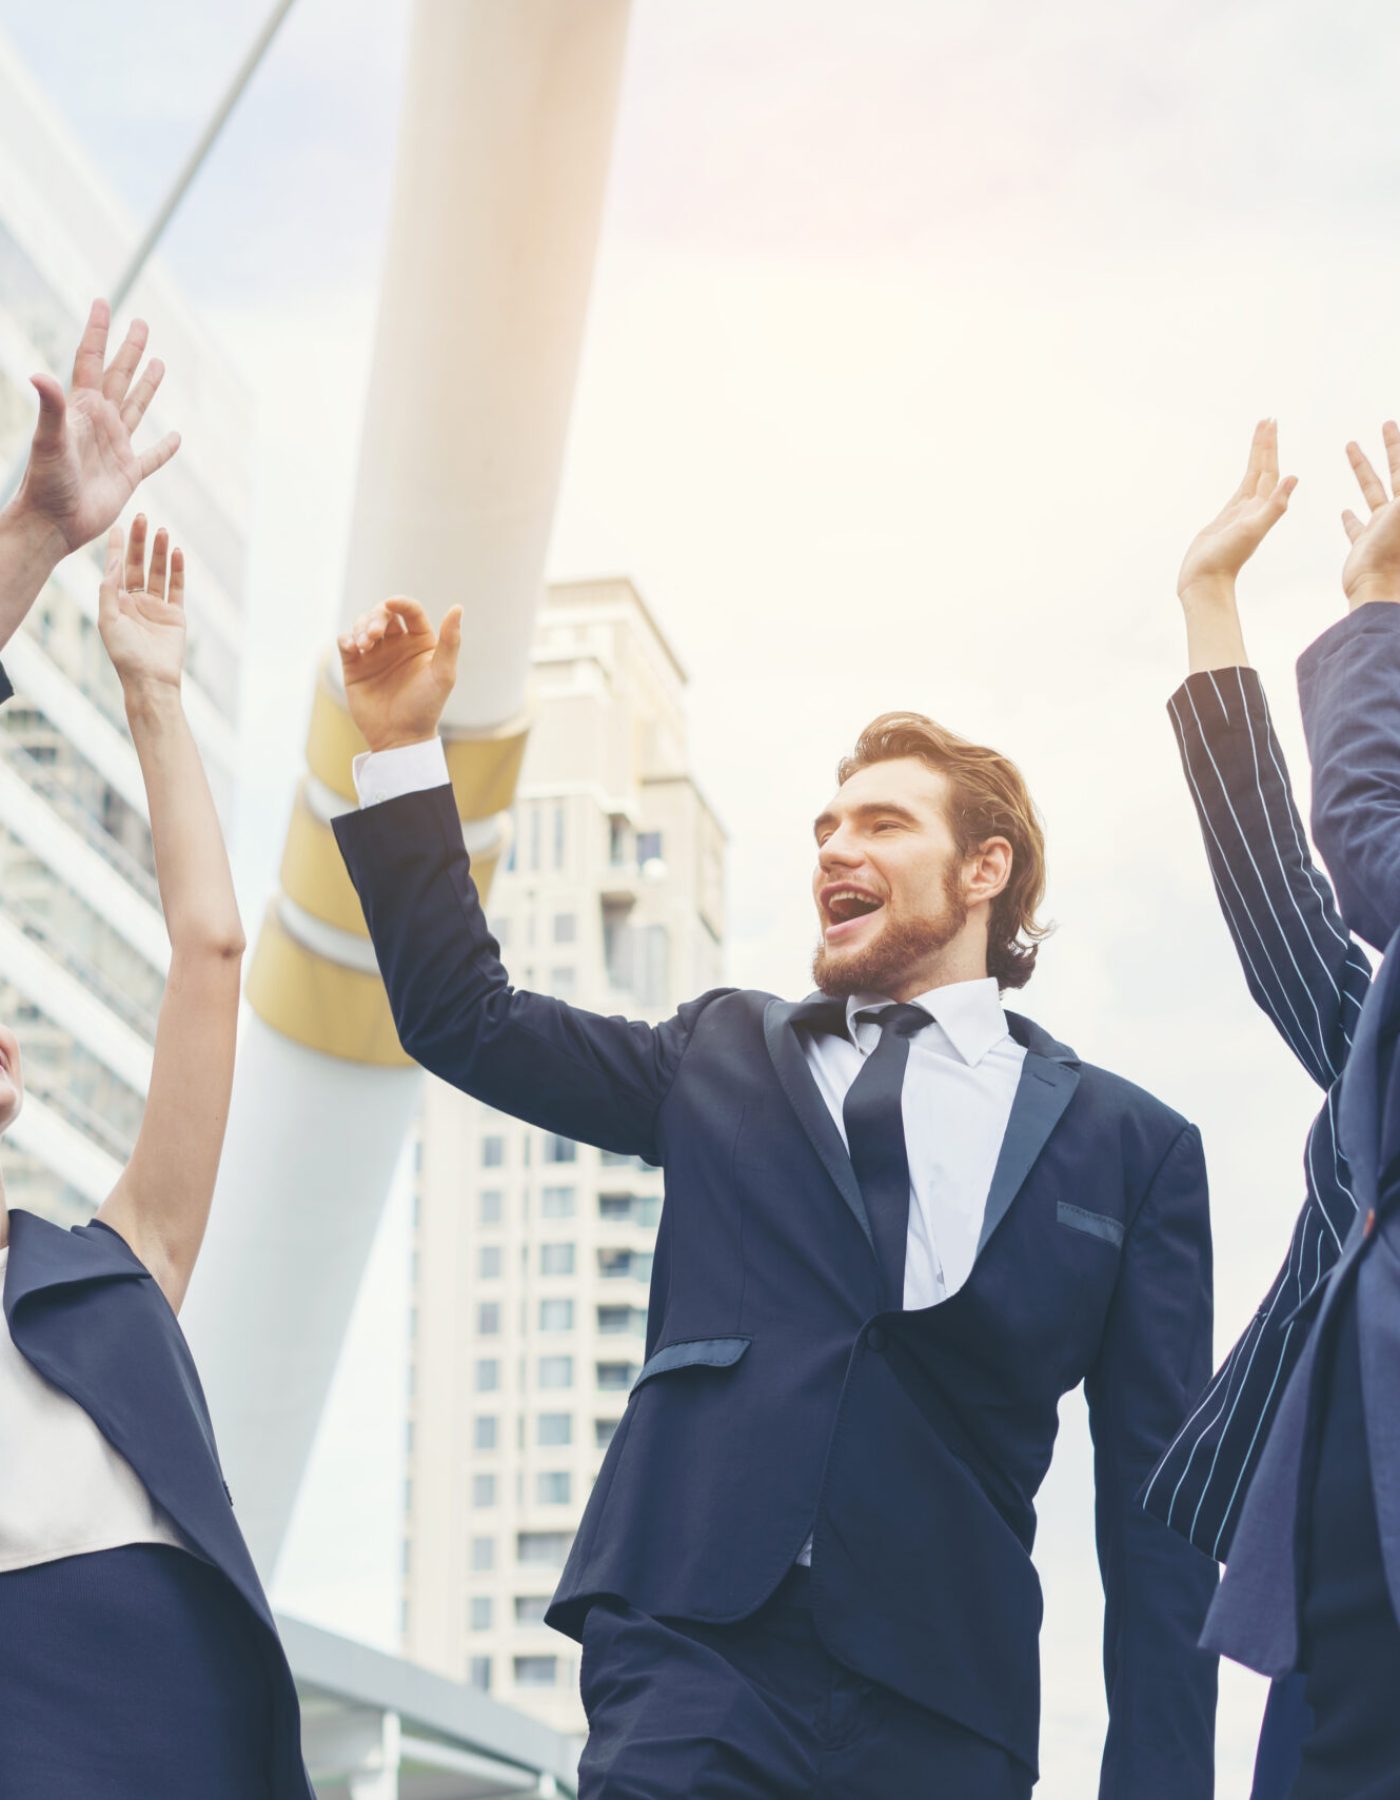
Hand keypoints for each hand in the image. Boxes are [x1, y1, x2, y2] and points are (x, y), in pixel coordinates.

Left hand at [12, 299, 180, 555]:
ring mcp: (114, 447)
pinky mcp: (127, 475)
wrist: (53, 523)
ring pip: (136, 408)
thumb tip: (39, 374)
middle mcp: (99, 422)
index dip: (98, 332)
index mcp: (81, 409)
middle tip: (141, 323)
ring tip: (159, 363)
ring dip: (147, 386)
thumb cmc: (46, 483)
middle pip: (118, 377)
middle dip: (129, 350)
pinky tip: (176, 437)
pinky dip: (165, 448)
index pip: (91, 361)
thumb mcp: (48, 442)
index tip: (103, 302)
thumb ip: (51, 408)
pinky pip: (151, 458)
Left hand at [98, 518, 186, 693]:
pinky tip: (178, 553)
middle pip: (139, 564)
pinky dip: (178, 570)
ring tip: (163, 531)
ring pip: (159, 571)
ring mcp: (157, 606)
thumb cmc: (125, 654)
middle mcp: (136, 601)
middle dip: (141, 542)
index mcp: (117, 602)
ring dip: (160, 552)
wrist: (152, 679)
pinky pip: (177, 587)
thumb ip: (109, 590)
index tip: (119, 525)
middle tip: (144, 519)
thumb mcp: (108, 620)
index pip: (117, 568)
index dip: (118, 547)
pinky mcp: (175, 614)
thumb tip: (115, 561)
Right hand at [339, 597, 462, 750]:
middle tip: (373, 634)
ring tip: (364, 645)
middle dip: (376, 617)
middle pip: (383, 614)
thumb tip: (458, 607)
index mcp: (420, 642)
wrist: (400, 738)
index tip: (391, 604)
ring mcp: (375, 654)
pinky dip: (346, 638)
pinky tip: (353, 648)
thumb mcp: (443, 674)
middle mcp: (397, 644)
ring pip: (362, 624)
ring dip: (360, 627)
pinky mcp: (355, 666)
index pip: (410, 611)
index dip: (400, 603)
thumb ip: (450, 641)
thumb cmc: (426, 707)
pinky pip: (345, 641)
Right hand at [1177, 419, 1296, 605]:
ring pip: (1252, 477)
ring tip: (1258, 435)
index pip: (1270, 470)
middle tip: (1267, 420)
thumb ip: (1275, 506)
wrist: (1206, 582)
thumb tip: (1295, 477)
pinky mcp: (1226, 520)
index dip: (1270, 447)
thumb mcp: (1252, 530)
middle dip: (1265, 444)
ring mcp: (1241, 513)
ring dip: (1256, 456)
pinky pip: (1241, 490)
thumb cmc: (1226, 560)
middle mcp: (1255, 508)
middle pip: (1263, 469)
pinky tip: (1249, 471)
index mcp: (1262, 507)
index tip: (1270, 423)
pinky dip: (1247, 476)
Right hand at [1341, 425, 1399, 609]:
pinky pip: (1357, 527)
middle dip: (1390, 448)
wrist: (1378, 589)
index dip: (1399, 445)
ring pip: (1372, 492)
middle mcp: (1398, 513)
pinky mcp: (1364, 545)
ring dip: (1363, 470)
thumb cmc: (1395, 552)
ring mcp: (1382, 528)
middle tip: (1385, 425)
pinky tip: (1345, 511)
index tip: (1392, 424)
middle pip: (1394, 472)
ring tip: (1352, 449)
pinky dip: (1351, 519)